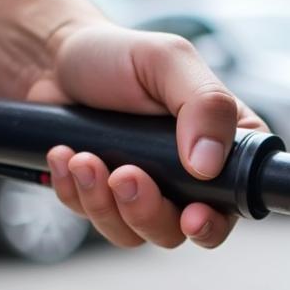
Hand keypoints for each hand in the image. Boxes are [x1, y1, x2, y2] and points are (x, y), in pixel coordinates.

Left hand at [27, 21, 265, 249]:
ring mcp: (146, 195)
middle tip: (123, 175)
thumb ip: (204, 104)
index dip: (215, 220)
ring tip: (82, 158)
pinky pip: (95, 220)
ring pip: (135, 233)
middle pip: (180, 230)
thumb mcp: (168, 61)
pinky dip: (75, 193)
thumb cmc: (118, 56)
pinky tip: (64, 157)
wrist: (53, 60)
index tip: (191, 216)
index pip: (236, 199)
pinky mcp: (105, 202)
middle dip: (147, 212)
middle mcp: (187, 179)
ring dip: (104, 203)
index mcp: (219, 146)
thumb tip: (209, 164)